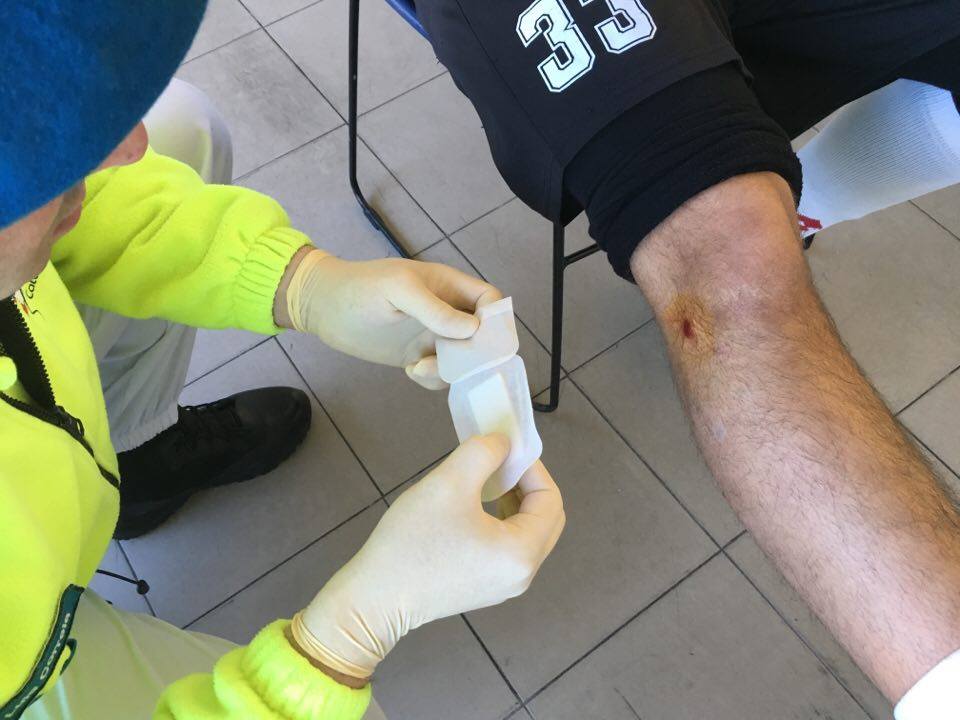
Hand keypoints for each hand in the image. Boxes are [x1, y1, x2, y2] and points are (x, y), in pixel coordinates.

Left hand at [279, 249, 501, 388]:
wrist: (321, 308)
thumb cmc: (359, 289)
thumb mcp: (397, 288)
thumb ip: (435, 308)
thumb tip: (471, 330)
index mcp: (448, 286)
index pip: (489, 300)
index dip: (495, 320)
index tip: (483, 341)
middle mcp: (446, 312)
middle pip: (483, 335)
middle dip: (476, 354)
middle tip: (453, 364)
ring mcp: (432, 336)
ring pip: (464, 360)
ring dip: (451, 371)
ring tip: (419, 369)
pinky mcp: (416, 356)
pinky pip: (441, 374)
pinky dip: (432, 379)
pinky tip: (410, 371)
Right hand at [291, 435, 564, 679]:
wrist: (374, 598)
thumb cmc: (414, 540)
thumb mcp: (449, 483)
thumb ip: (484, 453)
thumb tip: (504, 444)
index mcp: (523, 552)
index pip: (551, 500)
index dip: (533, 467)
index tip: (505, 448)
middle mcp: (522, 575)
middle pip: (546, 520)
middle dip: (527, 484)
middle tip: (499, 462)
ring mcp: (504, 586)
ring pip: (527, 534)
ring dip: (513, 501)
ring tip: (483, 481)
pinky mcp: (484, 589)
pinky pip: (508, 549)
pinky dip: (500, 522)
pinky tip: (471, 508)